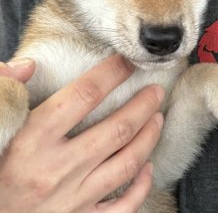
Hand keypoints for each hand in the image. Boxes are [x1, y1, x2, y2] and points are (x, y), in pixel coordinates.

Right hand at [0, 55, 163, 212]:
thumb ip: (4, 89)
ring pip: (127, 163)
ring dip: (149, 137)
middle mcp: (55, 171)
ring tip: (158, 117)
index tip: (127, 63)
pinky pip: (124, 206)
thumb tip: (29, 65)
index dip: (111, 74)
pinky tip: (148, 165)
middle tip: (156, 90)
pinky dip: (141, 185)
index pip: (83, 96)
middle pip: (117, 130)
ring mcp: (71, 201)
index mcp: (31, 141)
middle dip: (143, 105)